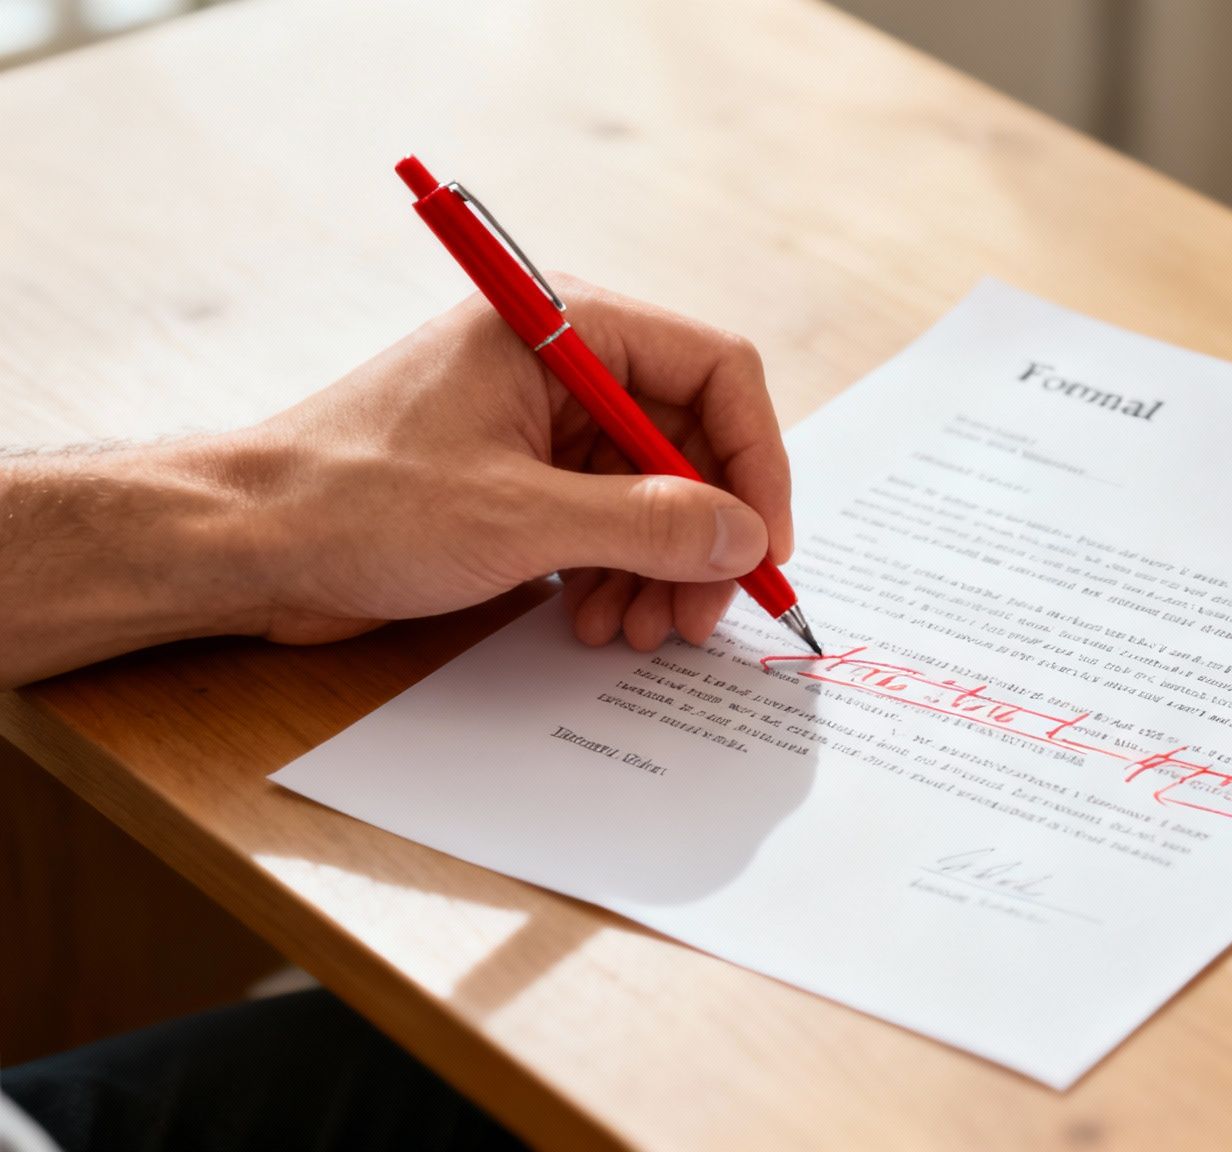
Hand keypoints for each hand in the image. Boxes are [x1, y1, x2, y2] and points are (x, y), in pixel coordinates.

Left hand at [235, 278, 792, 649]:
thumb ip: (648, 525)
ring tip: (643, 632)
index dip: (755, 459)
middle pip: (692, 440)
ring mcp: (542, 422)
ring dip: (664, 568)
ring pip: (656, 492)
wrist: (244, 544)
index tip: (762, 544)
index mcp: (563, 325)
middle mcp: (563, 363)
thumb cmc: (355, 500)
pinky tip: (598, 622)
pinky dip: (618, 574)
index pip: (716, 369)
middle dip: (705, 534)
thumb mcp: (519, 519)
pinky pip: (608, 521)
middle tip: (703, 614)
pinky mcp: (521, 478)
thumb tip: (743, 536)